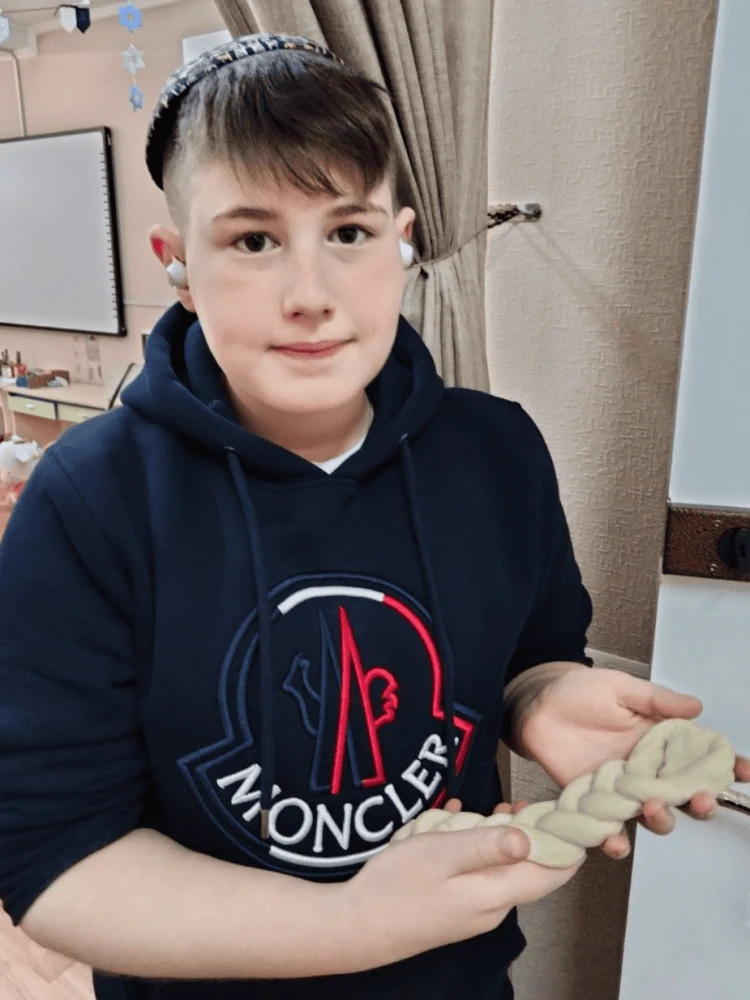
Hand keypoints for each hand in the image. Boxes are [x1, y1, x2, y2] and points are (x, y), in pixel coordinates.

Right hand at [340, 806, 581, 969]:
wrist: (355, 928)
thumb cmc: (395, 887)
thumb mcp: (440, 853)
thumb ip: (486, 845)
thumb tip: (530, 837)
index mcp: (495, 893)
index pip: (554, 871)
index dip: (568, 840)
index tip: (569, 810)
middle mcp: (493, 907)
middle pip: (531, 867)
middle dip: (530, 833)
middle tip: (519, 802)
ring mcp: (474, 911)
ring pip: (502, 867)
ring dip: (497, 837)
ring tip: (485, 810)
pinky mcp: (455, 909)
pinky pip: (478, 872)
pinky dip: (474, 847)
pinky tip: (452, 826)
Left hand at [518, 666, 749, 858]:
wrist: (537, 705)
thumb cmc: (579, 692)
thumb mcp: (621, 688)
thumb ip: (657, 700)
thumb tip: (696, 706)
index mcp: (662, 742)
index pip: (701, 758)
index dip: (726, 767)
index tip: (743, 772)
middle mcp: (648, 771)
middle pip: (686, 796)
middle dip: (701, 801)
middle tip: (702, 798)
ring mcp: (623, 791)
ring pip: (655, 816)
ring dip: (662, 819)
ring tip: (654, 807)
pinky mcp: (595, 804)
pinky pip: (610, 830)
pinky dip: (614, 840)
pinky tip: (614, 840)